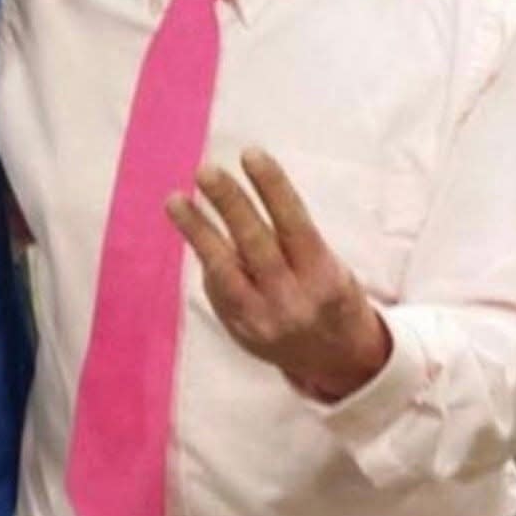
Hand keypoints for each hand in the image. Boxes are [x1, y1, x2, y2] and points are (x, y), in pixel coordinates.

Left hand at [166, 148, 390, 399]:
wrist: (340, 361)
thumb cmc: (331, 296)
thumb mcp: (331, 267)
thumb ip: (293, 242)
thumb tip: (240, 201)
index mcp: (324, 276)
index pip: (295, 223)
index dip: (273, 187)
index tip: (251, 154)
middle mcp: (292, 299)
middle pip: (256, 244)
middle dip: (229, 204)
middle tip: (206, 170)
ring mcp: (262, 317)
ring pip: (224, 268)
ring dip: (198, 230)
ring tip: (174, 200)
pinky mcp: (239, 329)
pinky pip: (216, 287)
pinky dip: (206, 256)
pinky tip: (192, 228)